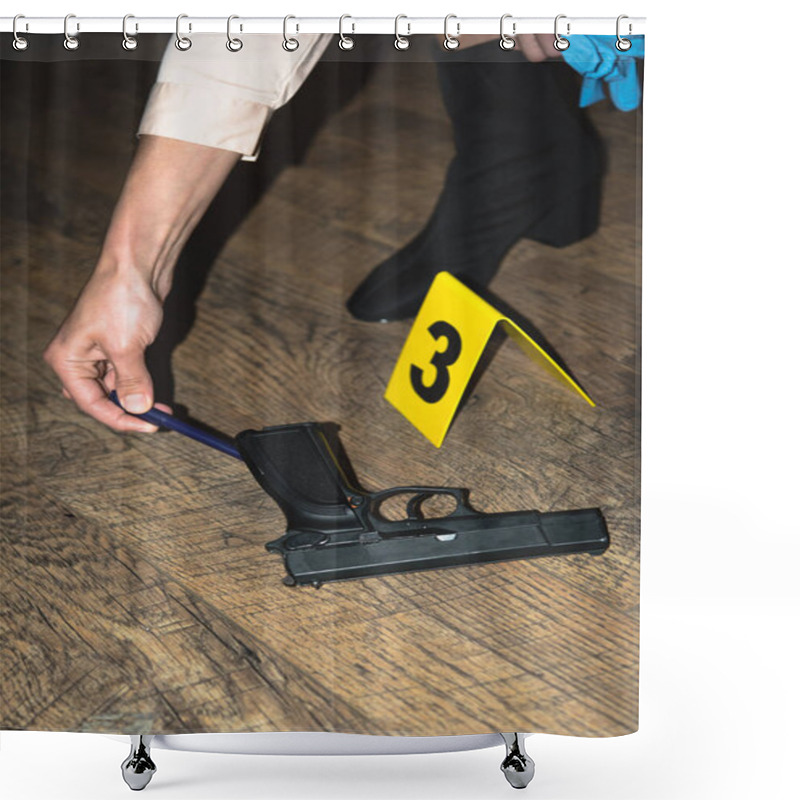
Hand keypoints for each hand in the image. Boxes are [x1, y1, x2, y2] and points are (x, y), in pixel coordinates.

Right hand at [44, 261, 167, 432]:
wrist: (138, 263)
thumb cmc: (122, 299)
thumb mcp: (127, 348)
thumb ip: (132, 382)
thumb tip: (138, 409)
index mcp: (66, 360)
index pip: (91, 403)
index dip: (120, 418)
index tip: (149, 426)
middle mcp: (77, 357)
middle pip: (100, 398)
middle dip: (128, 410)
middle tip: (157, 419)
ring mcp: (97, 350)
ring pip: (115, 387)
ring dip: (137, 396)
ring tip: (162, 406)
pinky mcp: (117, 342)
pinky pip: (126, 372)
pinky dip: (140, 382)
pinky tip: (156, 389)